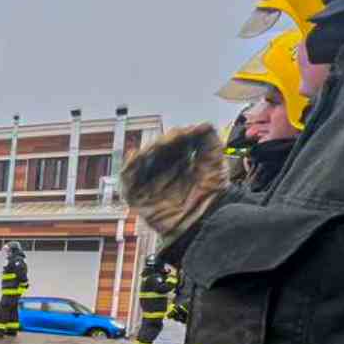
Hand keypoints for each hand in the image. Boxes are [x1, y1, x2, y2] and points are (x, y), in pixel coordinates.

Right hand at [122, 124, 230, 248]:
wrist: (206, 220)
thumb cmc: (213, 195)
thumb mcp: (216, 162)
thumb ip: (209, 140)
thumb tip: (201, 123)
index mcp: (180, 165)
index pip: (172, 145)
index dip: (177, 137)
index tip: (186, 132)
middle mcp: (163, 174)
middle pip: (155, 152)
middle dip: (163, 143)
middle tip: (172, 139)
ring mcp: (150, 185)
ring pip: (141, 162)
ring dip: (147, 151)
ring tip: (158, 146)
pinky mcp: (139, 198)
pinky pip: (128, 181)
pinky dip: (129, 167)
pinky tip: (136, 155)